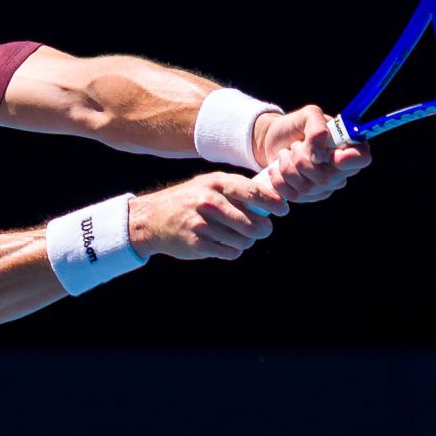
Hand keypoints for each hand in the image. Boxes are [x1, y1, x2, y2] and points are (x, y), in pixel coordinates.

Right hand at [127, 172, 289, 260]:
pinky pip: (231, 251)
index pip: (253, 192)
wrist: (152, 218)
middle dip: (262, 229)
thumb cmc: (190, 200)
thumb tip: (273, 197)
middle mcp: (209, 201)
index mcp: (216, 183)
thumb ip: (237, 189)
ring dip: (246, 241)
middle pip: (254, 222)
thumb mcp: (209, 185)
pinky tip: (223, 244)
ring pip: (244, 240)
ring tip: (237, 236)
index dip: (273, 203)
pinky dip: (232, 250)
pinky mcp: (197, 243)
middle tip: (260, 230)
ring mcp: (202, 223)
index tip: (282, 210)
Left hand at [254, 105, 372, 203]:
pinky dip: (279, 178)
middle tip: (296, 145)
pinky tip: (278, 167)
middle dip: (302, 159)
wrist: (273, 139)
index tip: (331, 154)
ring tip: (286, 153)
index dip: (349, 159)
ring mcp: (325, 187)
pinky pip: (292, 195)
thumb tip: (319, 156)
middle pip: (327, 178)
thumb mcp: (307, 115)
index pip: (362, 159)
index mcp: (348, 147)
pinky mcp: (307, 197)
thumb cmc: (295, 126)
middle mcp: (341, 171)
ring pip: (306, 188)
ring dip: (288, 166)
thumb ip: (317, 127)